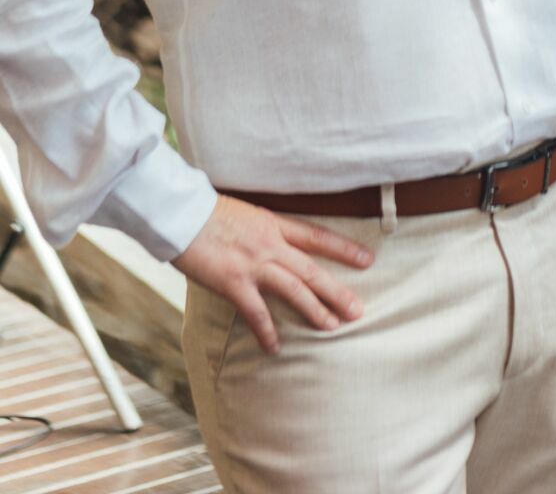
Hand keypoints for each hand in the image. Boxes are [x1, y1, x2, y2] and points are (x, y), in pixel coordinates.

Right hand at [174, 195, 373, 354]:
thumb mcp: (245, 213)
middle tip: (359, 310)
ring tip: (333, 327)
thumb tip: (271, 242)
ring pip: (294, 289)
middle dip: (337, 290)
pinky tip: (275, 348)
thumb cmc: (208, 211)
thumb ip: (262, 229)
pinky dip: (267, 332)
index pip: (317, 236)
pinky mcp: (234, 282)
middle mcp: (271, 244)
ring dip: (315, 310)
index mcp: (274, 224)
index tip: (367, 259)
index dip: (344, 249)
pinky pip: (256, 312)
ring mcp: (254, 264)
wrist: (182, 213)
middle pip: (312, 269)